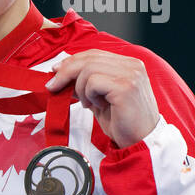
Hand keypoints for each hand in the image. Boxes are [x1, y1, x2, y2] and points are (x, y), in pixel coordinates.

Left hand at [45, 51, 159, 148]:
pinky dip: (89, 95)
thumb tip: (59, 75)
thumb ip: (84, 83)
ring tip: (88, 104)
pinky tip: (98, 106)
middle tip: (53, 86)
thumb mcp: (99, 97)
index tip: (55, 71)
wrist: (140, 140)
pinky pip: (94, 83)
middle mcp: (132, 65)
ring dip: (80, 89)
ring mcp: (131, 75)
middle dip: (66, 72)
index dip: (72, 61)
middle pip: (89, 58)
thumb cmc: (121, 121)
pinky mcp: (126, 87)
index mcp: (128, 64)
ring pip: (88, 69)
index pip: (94, 54)